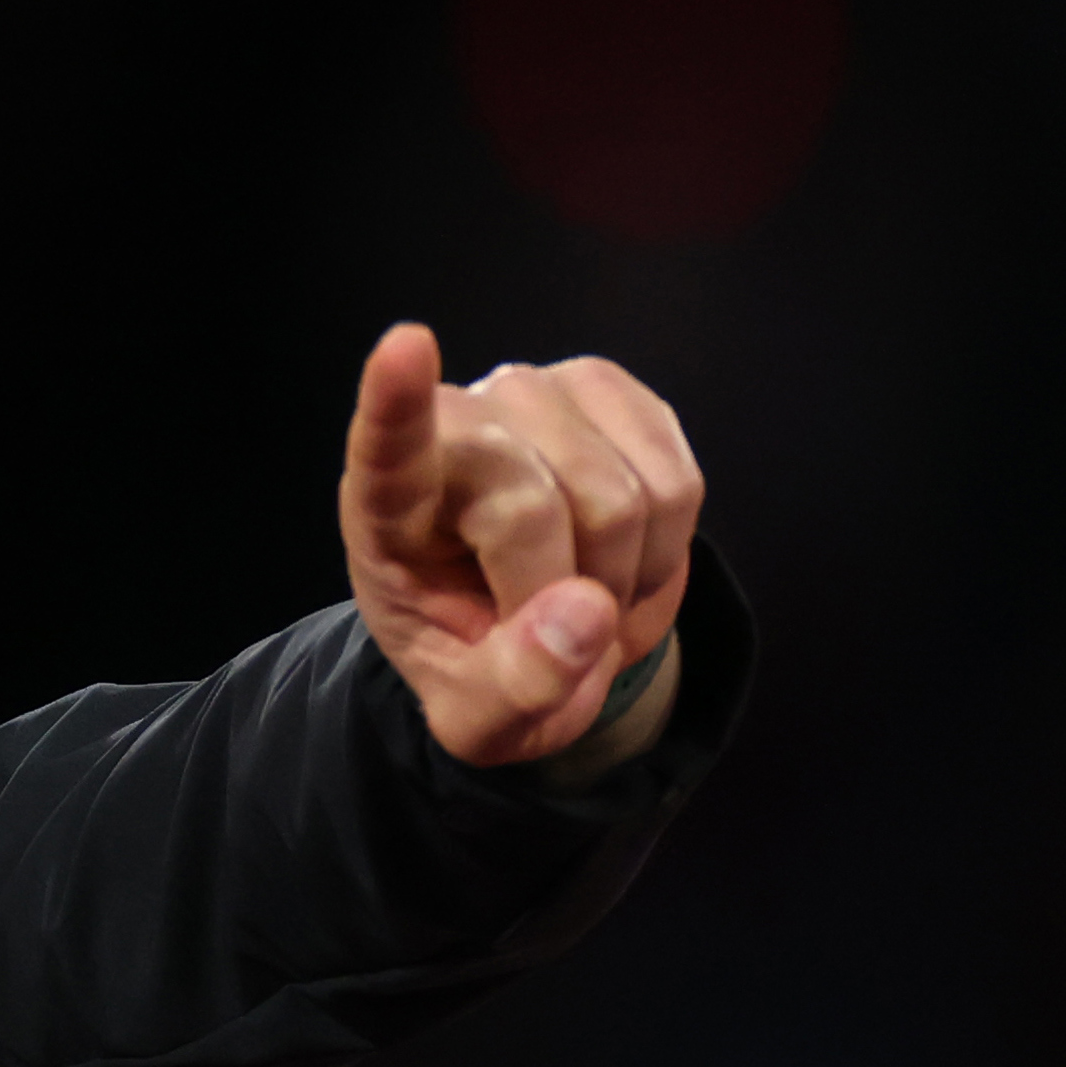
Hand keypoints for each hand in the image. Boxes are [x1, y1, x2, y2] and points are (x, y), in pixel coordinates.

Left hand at [338, 321, 705, 768]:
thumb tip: (585, 613)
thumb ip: (517, 688)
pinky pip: (677, 481)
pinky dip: (666, 545)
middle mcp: (456, 427)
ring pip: (622, 497)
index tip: (403, 347)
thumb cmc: (485, 669)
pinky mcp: (607, 390)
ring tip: (581, 596)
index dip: (396, 403)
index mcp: (387, 509)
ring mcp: (532, 395)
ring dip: (623, 576)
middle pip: (535, 509)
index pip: (388, 450)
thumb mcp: (483, 719)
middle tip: (547, 633)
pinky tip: (621, 555)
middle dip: (563, 597)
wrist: (543, 639)